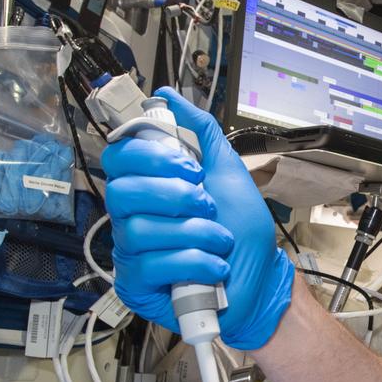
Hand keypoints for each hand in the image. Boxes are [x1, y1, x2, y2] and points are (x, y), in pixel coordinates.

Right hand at [101, 87, 293, 348]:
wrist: (262, 282)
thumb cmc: (243, 233)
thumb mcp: (229, 173)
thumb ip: (201, 133)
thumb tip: (168, 96)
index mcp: (148, 185)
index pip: (119, 156)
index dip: (150, 157)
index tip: (191, 168)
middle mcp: (132, 215)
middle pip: (121, 192)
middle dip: (174, 196)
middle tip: (208, 205)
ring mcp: (132, 252)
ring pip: (140, 230)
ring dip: (194, 233)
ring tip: (220, 241)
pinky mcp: (137, 285)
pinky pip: (152, 266)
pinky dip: (194, 262)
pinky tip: (214, 267)